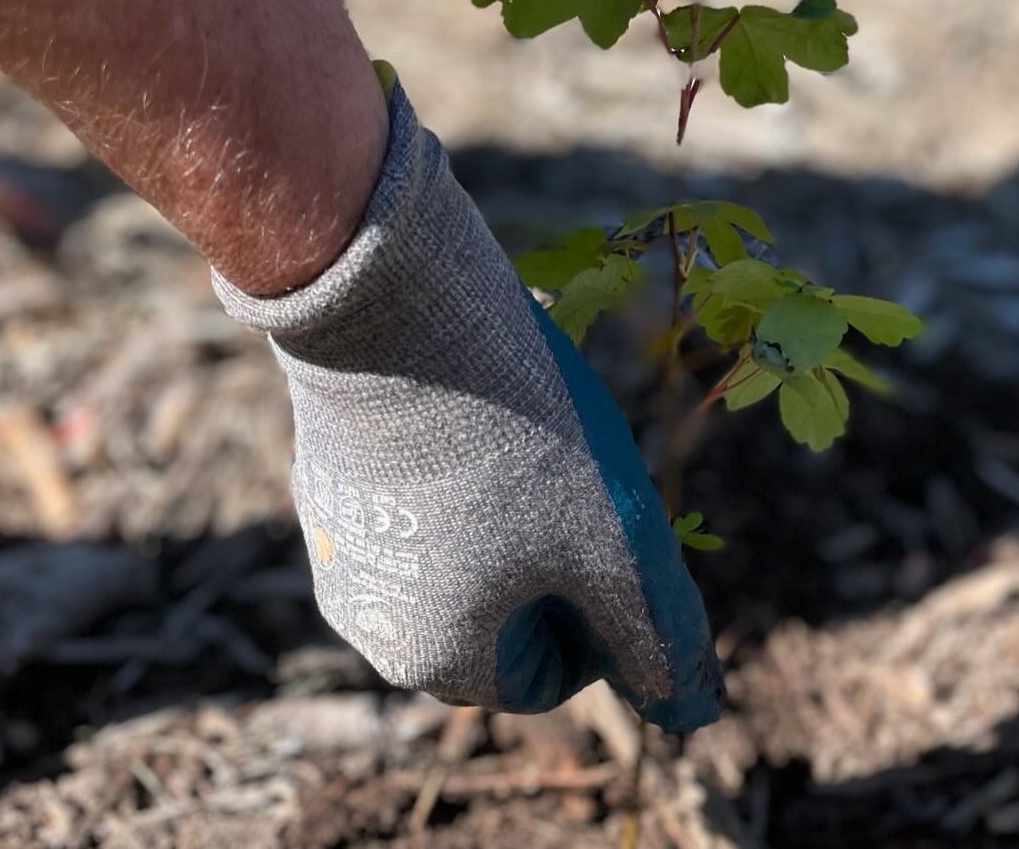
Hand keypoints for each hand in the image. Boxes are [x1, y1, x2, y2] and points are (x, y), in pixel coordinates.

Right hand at [215, 84, 722, 730]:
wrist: (400, 308)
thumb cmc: (518, 438)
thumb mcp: (616, 545)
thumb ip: (657, 639)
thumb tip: (692, 711)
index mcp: (434, 660)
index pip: (546, 677)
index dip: (600, 614)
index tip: (616, 533)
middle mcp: (369, 624)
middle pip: (499, 619)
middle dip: (554, 563)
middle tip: (580, 481)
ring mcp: (338, 550)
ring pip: (459, 558)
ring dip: (511, 518)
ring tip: (533, 439)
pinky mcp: (326, 482)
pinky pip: (415, 506)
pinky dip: (459, 476)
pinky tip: (478, 412)